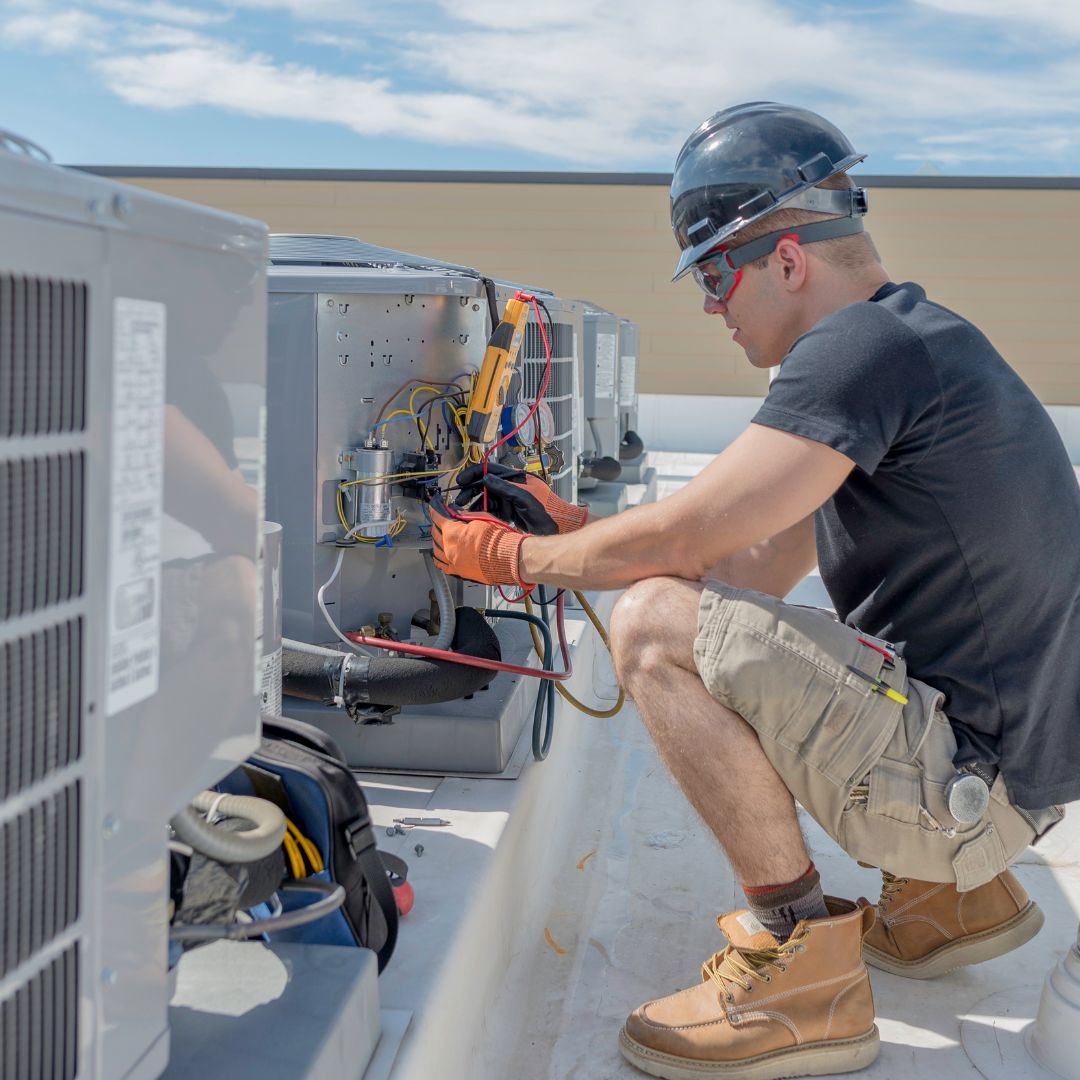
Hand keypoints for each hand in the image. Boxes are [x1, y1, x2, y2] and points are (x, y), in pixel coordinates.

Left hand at [428, 497, 528, 586]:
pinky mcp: (458, 572)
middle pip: (435, 533)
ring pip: (436, 549)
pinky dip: (439, 558)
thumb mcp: (481, 519)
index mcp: (452, 532)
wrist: (508, 559)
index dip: (436, 509)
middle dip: (437, 524)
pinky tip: (440, 554)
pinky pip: (441, 565)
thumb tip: (458, 514)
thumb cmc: (498, 540)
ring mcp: (452, 561)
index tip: (435, 505)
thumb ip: (465, 516)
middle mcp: (449, 548)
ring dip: (437, 540)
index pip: (438, 517)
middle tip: (441, 519)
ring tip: (440, 536)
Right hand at [453, 462, 587, 535]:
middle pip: (486, 484)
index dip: (474, 474)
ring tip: (465, 511)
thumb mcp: (524, 498)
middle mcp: (512, 486)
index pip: (490, 469)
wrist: (559, 527)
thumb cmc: (547, 511)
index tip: (461, 481)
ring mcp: (511, 498)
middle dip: (471, 491)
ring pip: (488, 498)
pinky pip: (494, 509)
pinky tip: (476, 517)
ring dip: (476, 503)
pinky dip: (485, 512)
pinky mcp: (511, 511)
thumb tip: (486, 478)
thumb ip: (505, 487)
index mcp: (516, 477)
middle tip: (459, 501)